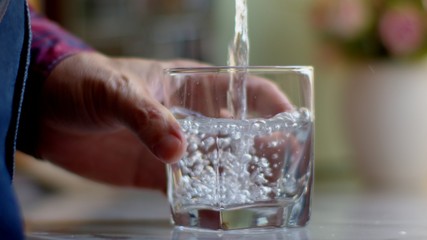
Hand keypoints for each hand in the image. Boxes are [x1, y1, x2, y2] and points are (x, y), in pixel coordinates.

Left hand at [37, 52, 290, 190]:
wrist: (46, 111)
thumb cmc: (83, 82)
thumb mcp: (116, 90)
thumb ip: (146, 117)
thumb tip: (178, 150)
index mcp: (191, 86)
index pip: (245, 89)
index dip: (274, 105)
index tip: (294, 125)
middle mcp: (192, 117)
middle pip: (241, 133)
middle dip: (264, 151)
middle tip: (284, 173)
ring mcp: (177, 147)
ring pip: (220, 166)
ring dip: (239, 182)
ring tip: (260, 202)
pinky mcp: (159, 173)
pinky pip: (189, 190)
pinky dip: (204, 205)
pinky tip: (218, 219)